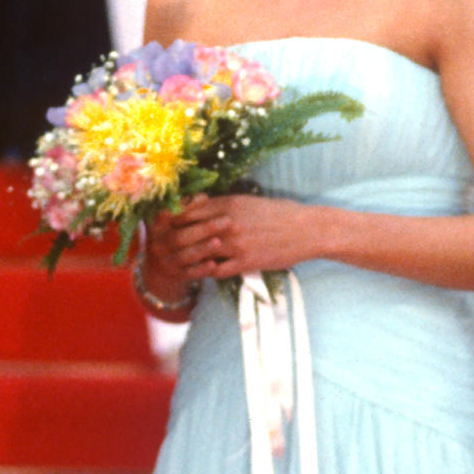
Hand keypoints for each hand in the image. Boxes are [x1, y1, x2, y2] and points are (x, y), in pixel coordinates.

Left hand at [150, 193, 315, 280]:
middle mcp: (228, 223)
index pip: (189, 211)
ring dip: (189, 258)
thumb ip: (225, 205)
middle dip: (176, 239)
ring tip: (182, 261)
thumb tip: (203, 205)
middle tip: (167, 246)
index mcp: (228, 204)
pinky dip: (207, 271)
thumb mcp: (249, 201)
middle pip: (188, 232)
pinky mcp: (245, 263)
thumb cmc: (279, 213)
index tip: (168, 225)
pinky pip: (216, 271)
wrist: (306, 230)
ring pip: (199, 253)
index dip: (175, 219)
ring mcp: (235, 244)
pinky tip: (204, 272)